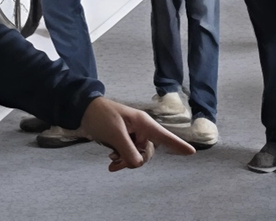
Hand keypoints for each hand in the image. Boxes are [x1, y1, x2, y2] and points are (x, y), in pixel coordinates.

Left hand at [79, 97, 195, 170]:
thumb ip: (127, 149)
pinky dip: (122, 158)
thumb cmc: (101, 116)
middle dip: (134, 160)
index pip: (164, 136)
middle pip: (147, 152)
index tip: (192, 152)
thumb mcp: (114, 133)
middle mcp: (141, 129)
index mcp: (143, 123)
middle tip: (117, 163)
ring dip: (126, 160)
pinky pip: (129, 154)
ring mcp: (133, 135)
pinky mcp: (124, 140)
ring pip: (137, 155)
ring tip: (111, 162)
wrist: (83, 111)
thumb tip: (138, 164)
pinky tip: (111, 159)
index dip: (178, 145)